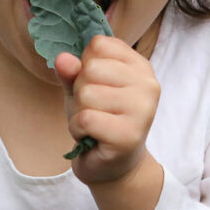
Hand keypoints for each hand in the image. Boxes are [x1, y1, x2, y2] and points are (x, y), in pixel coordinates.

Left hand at [54, 35, 160, 184]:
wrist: (111, 165)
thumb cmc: (99, 120)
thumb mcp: (82, 88)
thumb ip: (72, 71)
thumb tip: (62, 59)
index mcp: (139, 66)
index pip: (99, 44)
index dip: (84, 64)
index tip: (96, 85)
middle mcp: (147, 84)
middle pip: (91, 68)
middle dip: (80, 91)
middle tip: (94, 110)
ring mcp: (142, 110)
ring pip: (87, 93)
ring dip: (79, 112)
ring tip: (93, 124)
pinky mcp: (129, 134)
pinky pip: (85, 118)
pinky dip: (78, 129)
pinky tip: (90, 136)